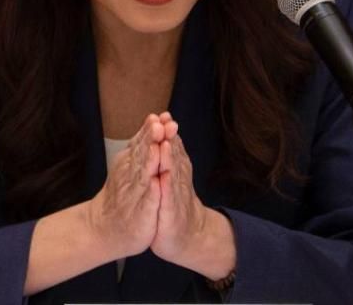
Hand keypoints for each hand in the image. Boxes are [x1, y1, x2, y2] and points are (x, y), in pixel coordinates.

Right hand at [86, 114, 163, 257]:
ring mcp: (133, 194)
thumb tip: (154, 120)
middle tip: (160, 124)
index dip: (151, 129)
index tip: (161, 115)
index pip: (141, 143)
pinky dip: (151, 191)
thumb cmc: (121, 195)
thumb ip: (142, 145)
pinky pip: (146, 200)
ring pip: (143, 174)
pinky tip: (156, 182)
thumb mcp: (131, 167)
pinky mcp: (139, 213)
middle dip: (151, 139)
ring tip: (157, 146)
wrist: (103, 228)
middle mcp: (129, 175)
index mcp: (130, 163)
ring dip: (150, 160)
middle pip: (142, 154)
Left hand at [150, 125, 207, 262]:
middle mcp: (178, 180)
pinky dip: (167, 187)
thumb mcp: (171, 179)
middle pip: (174, 155)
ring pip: (173, 173)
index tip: (162, 115)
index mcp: (175, 170)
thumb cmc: (175, 205)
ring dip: (171, 157)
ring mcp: (176, 196)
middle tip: (165, 120)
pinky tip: (164, 177)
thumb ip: (170, 158)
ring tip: (167, 141)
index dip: (167, 131)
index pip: (171, 147)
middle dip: (169, 138)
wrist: (190, 236)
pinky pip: (169, 198)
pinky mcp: (172, 213)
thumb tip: (167, 134)